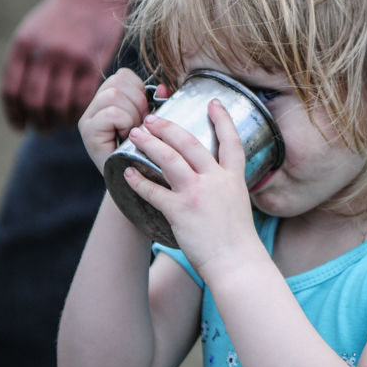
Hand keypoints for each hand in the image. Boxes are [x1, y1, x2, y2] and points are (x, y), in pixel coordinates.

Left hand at [1, 0, 125, 130]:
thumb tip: (18, 98)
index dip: (14, 114)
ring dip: (57, 122)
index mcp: (24, 44)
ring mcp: (70, 58)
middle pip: (34, 102)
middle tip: (42, 130)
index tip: (19, 126)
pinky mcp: (93, 63)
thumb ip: (24, 60)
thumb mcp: (33, 29)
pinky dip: (78, 112)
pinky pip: (83, 98)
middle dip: (37, 123)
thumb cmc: (62, 14)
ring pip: (59, 104)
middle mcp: (45, 52)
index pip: (11, 90)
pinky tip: (77, 115)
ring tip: (59, 125)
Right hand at [78, 69, 149, 172]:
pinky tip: (125, 137)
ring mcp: (88, 118)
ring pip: (114, 95)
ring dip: (132, 114)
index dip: (140, 90)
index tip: (144, 113)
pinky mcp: (88, 131)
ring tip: (132, 132)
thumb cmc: (143, 151)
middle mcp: (94, 106)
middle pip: (118, 82)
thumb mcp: (153, 123)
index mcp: (108, 98)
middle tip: (140, 125)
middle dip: (138, 102)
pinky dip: (125, 123)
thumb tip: (163, 89)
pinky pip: (112, 114)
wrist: (132, 182)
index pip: (124, 76)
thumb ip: (157, 104)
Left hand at [123, 100, 261, 272]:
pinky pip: (154, 191)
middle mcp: (216, 181)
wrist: (237, 263)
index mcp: (233, 179)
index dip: (222, 119)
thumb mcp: (238, 205)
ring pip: (169, 159)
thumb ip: (225, 188)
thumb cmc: (238, 241)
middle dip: (169, 127)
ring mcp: (197, 194)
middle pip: (190, 143)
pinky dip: (138, 181)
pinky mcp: (180, 211)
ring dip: (150, 144)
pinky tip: (127, 173)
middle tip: (152, 118)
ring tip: (136, 134)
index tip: (213, 102)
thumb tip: (211, 181)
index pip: (231, 141)